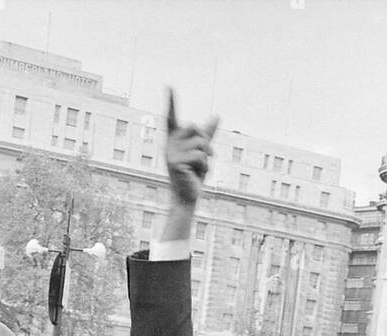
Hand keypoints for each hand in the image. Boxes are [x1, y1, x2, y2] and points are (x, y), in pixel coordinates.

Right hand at [165, 90, 218, 208]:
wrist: (187, 198)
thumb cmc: (193, 176)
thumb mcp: (202, 152)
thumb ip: (207, 134)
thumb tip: (217, 115)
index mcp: (173, 140)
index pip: (171, 118)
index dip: (171, 103)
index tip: (169, 86)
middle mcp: (169, 145)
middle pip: (194, 128)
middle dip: (204, 142)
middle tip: (202, 159)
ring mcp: (171, 154)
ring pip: (200, 143)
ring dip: (207, 157)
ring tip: (199, 169)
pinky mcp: (176, 163)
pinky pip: (200, 156)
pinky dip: (205, 166)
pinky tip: (197, 175)